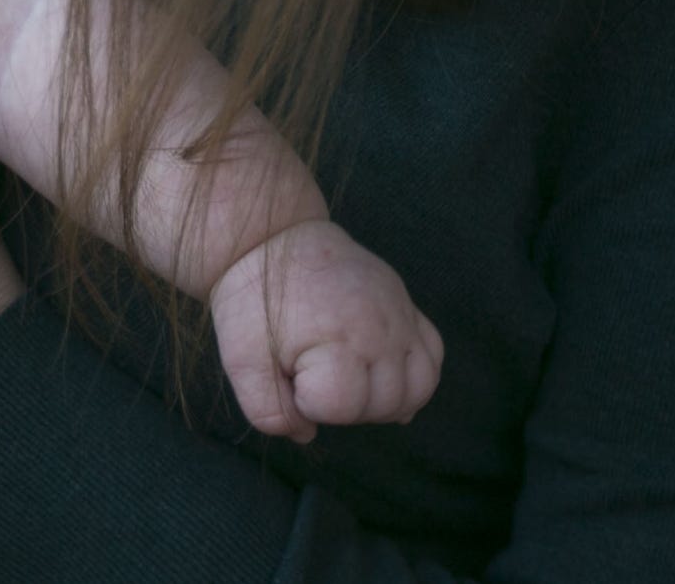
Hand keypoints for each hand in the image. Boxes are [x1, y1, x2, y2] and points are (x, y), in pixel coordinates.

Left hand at [210, 220, 443, 441]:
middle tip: (313, 375)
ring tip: (346, 380)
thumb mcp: (241, 358)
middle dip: (346, 405)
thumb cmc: (253, 301)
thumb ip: (268, 410)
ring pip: (419, 387)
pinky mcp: (405, 305)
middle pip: (386, 404)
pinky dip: (413, 374)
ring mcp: (399, 315)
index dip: (310, 402)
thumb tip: (306, 434)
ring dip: (384, 398)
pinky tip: (381, 375)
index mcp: (340, 337)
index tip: (290, 373)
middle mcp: (381, 328)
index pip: (342, 407)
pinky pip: (433, 354)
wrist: (271, 240)